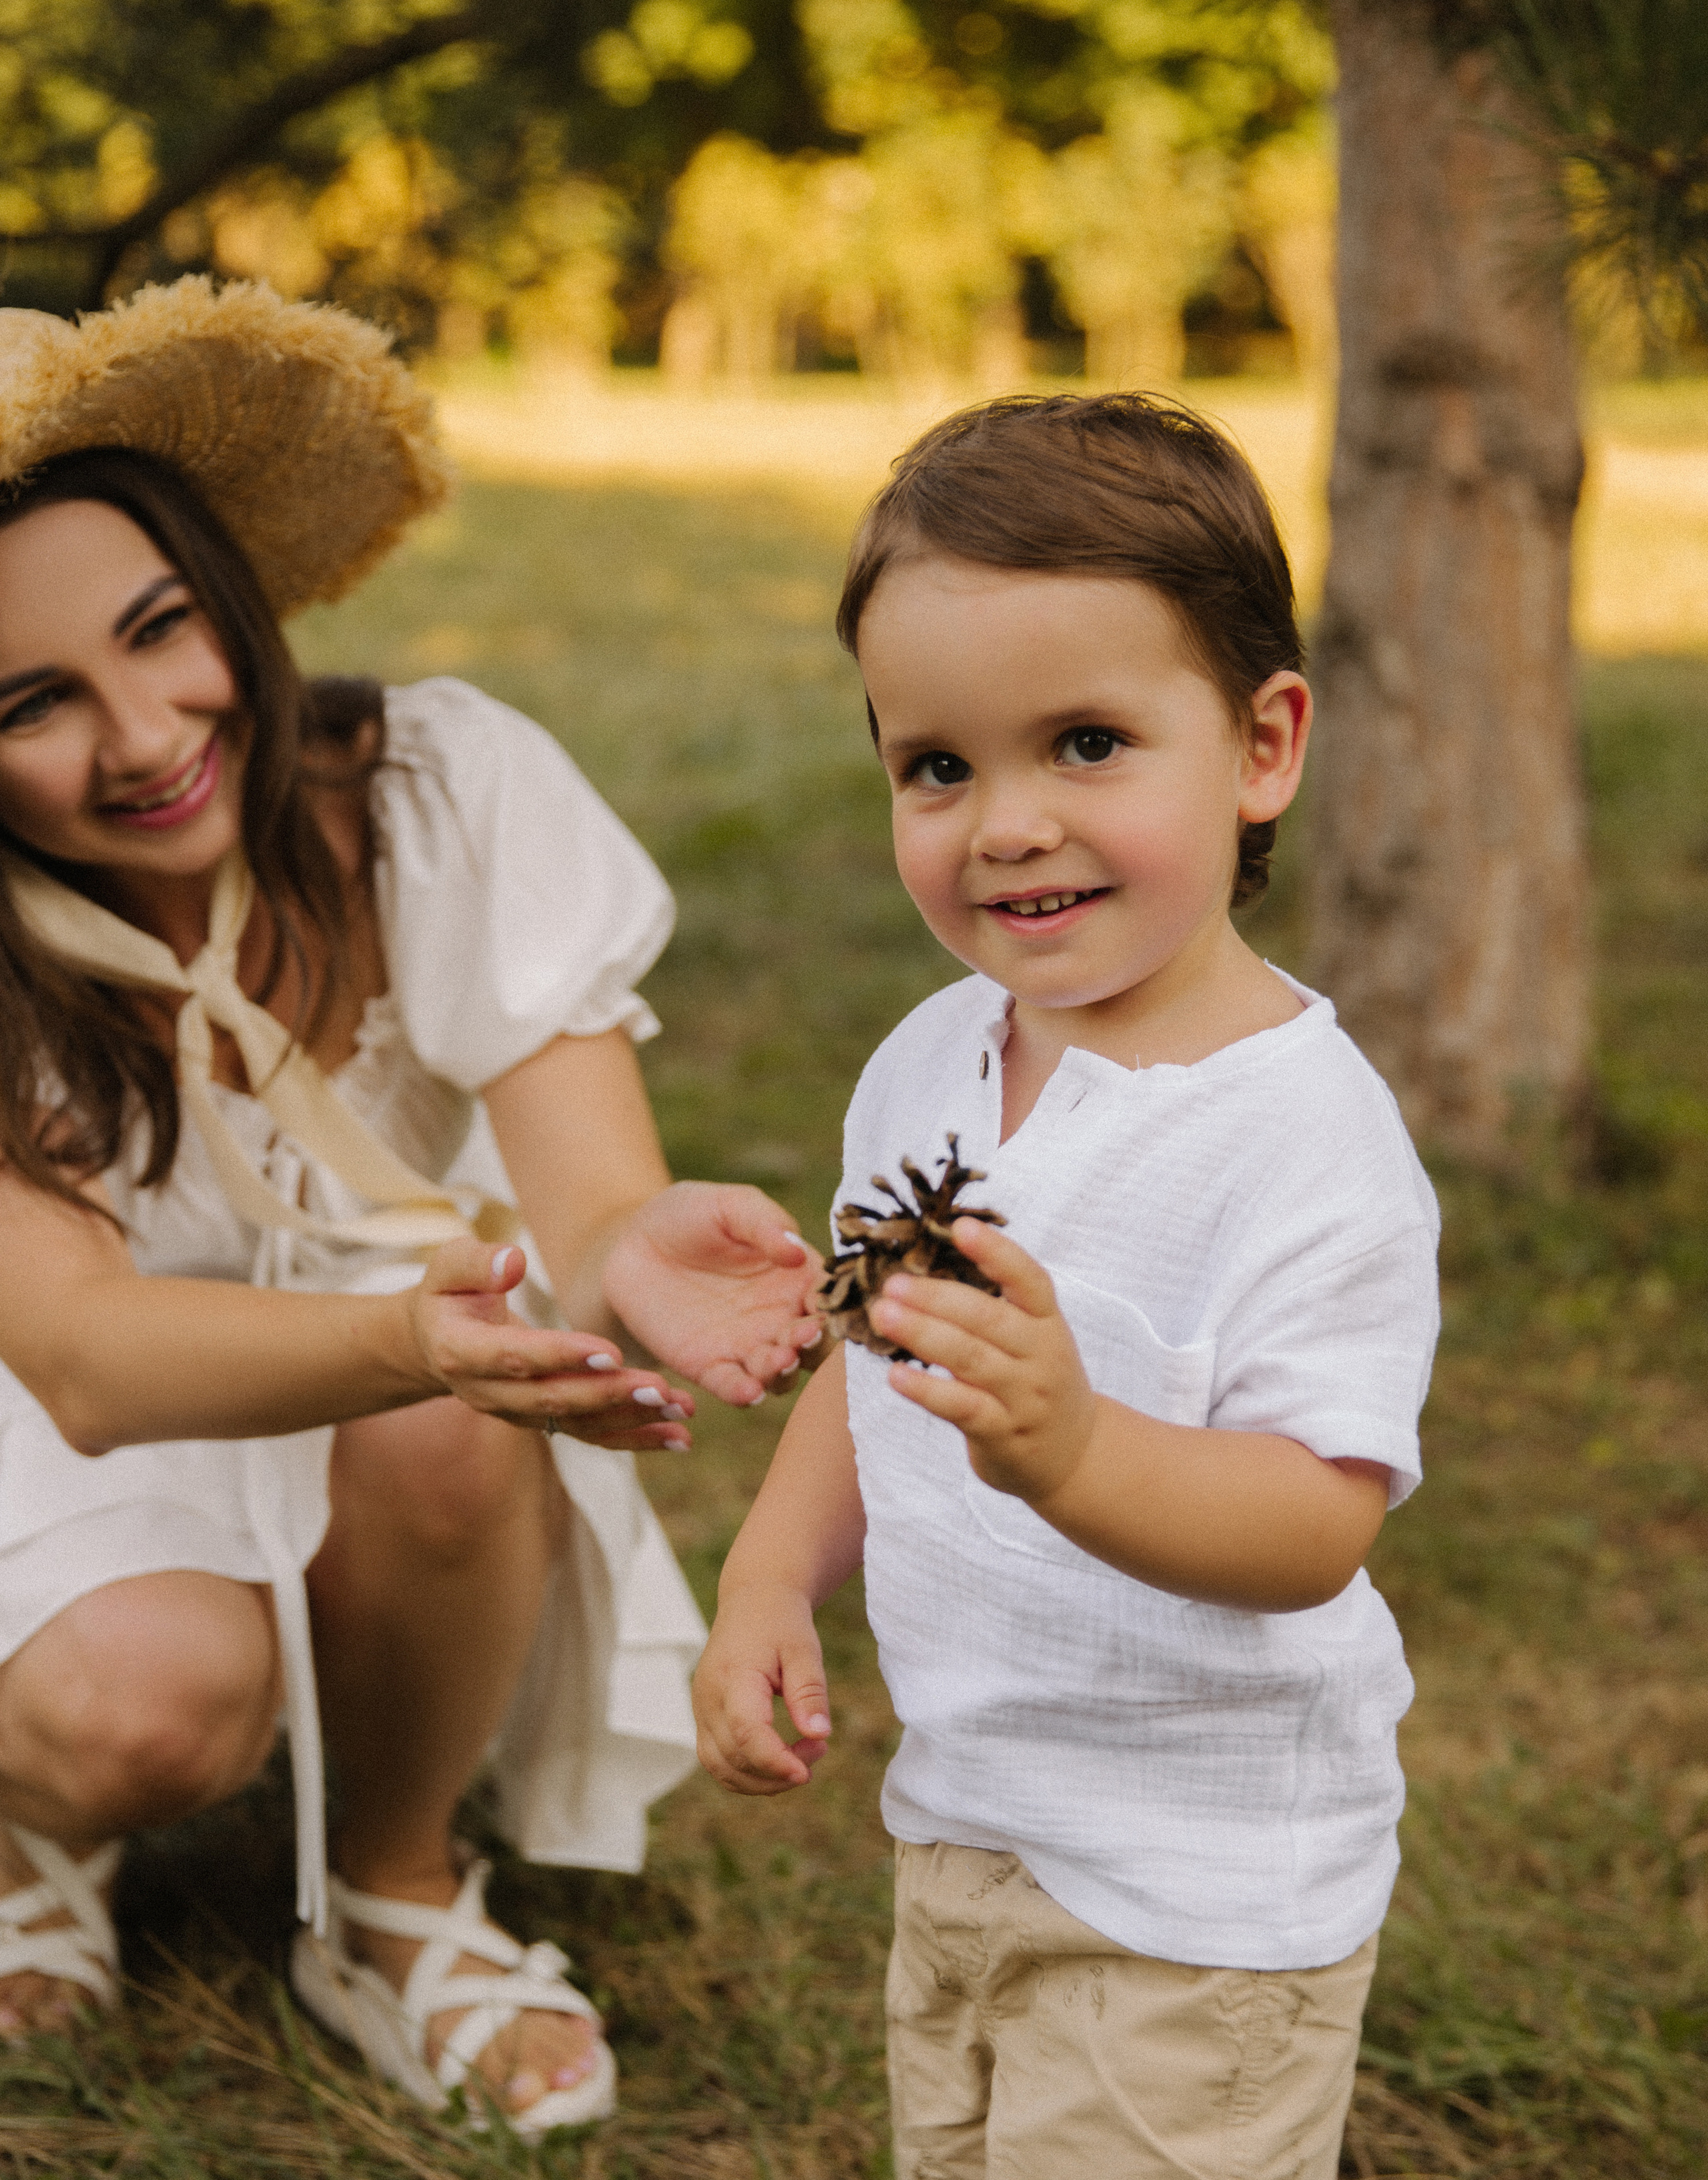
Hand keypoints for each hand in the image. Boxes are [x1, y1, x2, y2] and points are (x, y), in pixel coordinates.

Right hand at [407, 1240, 693, 1449]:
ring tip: (681, 1410)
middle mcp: (490, 1394)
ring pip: (579, 1424)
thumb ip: (476, 1262)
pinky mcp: (544, 1422)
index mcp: (462, 1353)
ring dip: (632, 1420)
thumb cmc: (449, 1293)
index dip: (561, 1357)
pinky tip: (678, 1437)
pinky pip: (592, 1436)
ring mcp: (518, 1414)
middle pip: (554, 1399)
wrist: (435, 1342)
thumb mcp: (448, 1267)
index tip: (610, 1351)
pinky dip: (636, 1438)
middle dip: (609, 1395)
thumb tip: (514, 1261)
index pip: (516, 1358)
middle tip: (658, 1387)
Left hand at [603, 1182, 824, 1406]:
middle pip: (814, 1345)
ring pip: (780, 1373)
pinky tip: (747, 1389)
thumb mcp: (729, 1205)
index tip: (828, 1310)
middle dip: (814, 1346)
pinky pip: (733, 1387)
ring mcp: (748, 1346)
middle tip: (802, 1337)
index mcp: (798, 1277)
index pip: (829, 1299)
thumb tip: (798, 1251)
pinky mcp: (710, 1367)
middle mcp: (782, 1317)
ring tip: (777, 1360)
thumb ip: (764, 1223)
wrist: (633, 1242)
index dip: (835, 1307)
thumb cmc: (689, 1214)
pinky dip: (744, 1393)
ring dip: (783, 1372)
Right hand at [693, 1582, 831, 1794]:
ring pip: (720, 1768)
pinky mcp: (704, 1718)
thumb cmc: (781, 1623)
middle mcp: (708, 1697)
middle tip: (820, 1749)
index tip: (807, 1772)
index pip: (746, 1731)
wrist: (752, 1601)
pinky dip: (747, 1774)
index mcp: (733, 1675)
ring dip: (761, 1781)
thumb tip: (819, 1735)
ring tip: (802, 1762)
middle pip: (733, 1758)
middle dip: (777, 1772)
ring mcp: (701, 1710)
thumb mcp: (804, 1649)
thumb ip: (809, 1692)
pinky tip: (780, 1762)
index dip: (774, 1761)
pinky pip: (718, 1761)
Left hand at [866, 1219, 1097, 1505]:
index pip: (1030, 1280)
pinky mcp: (1002, 1432)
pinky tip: (894, 1375)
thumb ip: (993, 1308)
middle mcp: (1041, 1355)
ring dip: (923, 1334)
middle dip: (936, 1297)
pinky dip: (926, 1390)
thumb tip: (925, 1266)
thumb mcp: (1034, 1338)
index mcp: (1048, 1322)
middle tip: (892, 1283)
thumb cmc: (1037, 1381)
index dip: (997, 1252)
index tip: (961, 1227)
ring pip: (970, 1359)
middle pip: (988, 1318)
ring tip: (882, 1315)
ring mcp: (1023, 1396)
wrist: (1073, 1455)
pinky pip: (961, 1407)